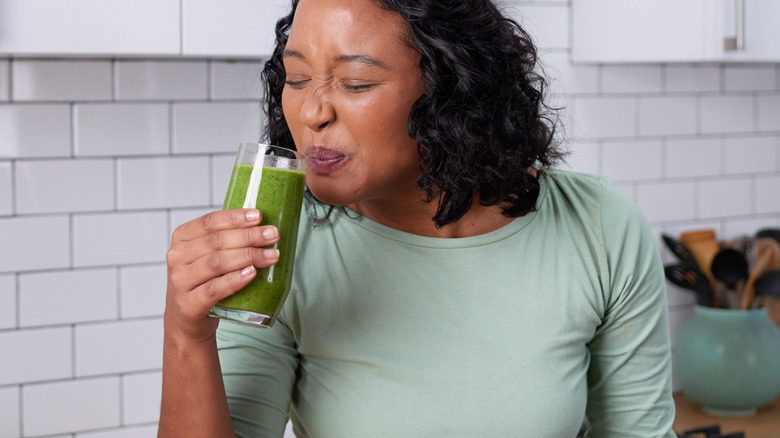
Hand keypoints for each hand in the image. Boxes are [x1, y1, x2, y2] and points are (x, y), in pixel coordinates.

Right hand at [164, 209, 279, 342]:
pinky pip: (215, 289)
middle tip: (273, 235)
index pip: (209, 222)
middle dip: (249, 236)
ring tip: (271, 255)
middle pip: (216, 242)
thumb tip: (262, 226)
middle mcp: (177, 257)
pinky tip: (252, 274)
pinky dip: (235, 280)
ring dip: (248, 256)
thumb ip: (225, 240)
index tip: (258, 216)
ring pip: (217, 263)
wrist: (186, 319)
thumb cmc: (203, 281)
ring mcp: (180, 281)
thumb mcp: (206, 255)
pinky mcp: (188, 305)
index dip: (235, 217)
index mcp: (182, 238)